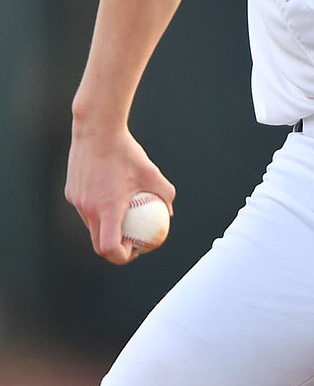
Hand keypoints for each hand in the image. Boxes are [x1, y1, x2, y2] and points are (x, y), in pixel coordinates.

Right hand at [65, 124, 175, 264]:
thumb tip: (170, 212)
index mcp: (107, 208)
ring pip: (91, 225)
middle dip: (114, 249)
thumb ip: (165, 193)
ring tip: (122, 219)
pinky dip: (97, 210)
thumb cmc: (126, 151)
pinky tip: (110, 195)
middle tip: (130, 242)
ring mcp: (77, 201)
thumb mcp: (152, 172)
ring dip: (105, 228)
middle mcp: (88, 209)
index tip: (134, 250)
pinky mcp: (71, 192)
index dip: (122, 256)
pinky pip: (85, 208)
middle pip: (98, 242)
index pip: (109, 247)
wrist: (97, 130)